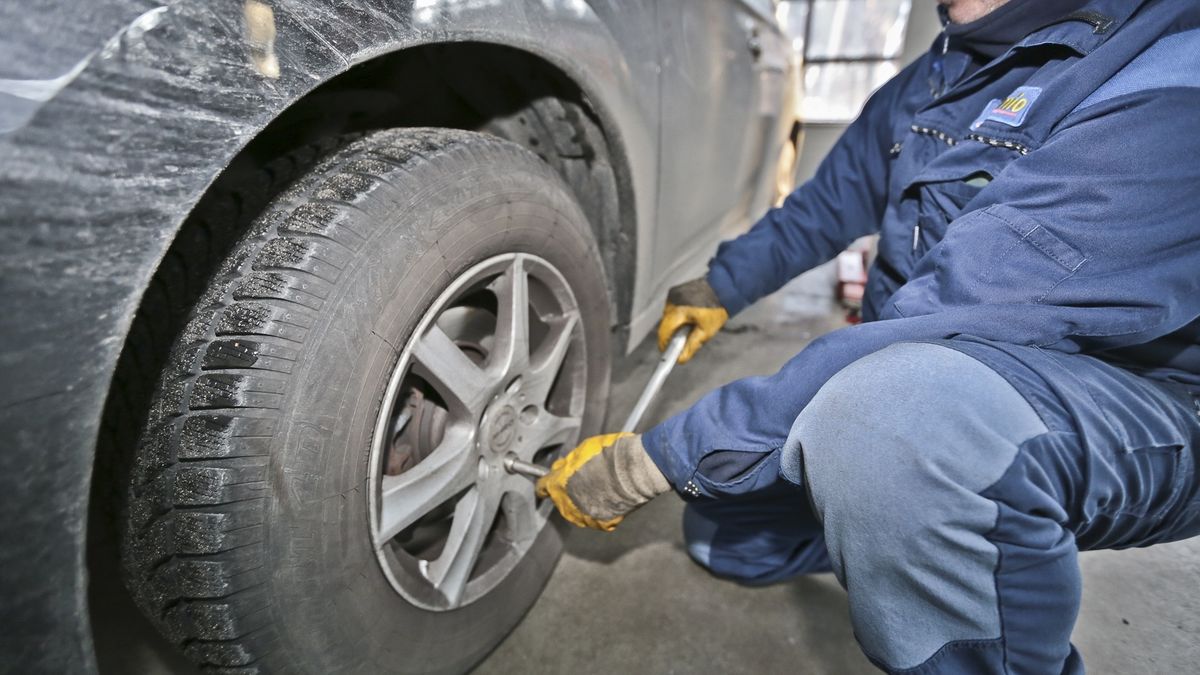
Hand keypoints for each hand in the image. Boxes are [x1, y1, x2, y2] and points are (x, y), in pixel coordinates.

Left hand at [536, 433, 669, 530]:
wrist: (634, 470)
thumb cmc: (609, 456)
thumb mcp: (581, 449)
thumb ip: (569, 462)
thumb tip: (563, 466)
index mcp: (557, 486)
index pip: (542, 487)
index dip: (548, 481)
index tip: (552, 479)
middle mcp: (567, 505)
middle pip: (561, 500)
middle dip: (569, 490)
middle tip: (585, 477)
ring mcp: (586, 517)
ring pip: (579, 511)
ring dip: (585, 501)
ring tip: (601, 486)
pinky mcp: (604, 523)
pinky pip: (598, 518)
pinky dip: (603, 510)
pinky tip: (611, 497)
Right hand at [658, 277, 728, 363]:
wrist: (724, 287)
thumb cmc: (717, 309)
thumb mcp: (706, 332)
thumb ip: (691, 346)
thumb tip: (680, 359)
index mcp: (677, 312)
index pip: (663, 332)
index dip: (665, 345)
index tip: (670, 353)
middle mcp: (671, 301)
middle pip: (665, 324)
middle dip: (673, 334)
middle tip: (685, 341)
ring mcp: (673, 294)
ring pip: (669, 315)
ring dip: (676, 323)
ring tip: (691, 327)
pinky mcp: (677, 290)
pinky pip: (673, 306)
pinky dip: (679, 314)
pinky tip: (691, 316)